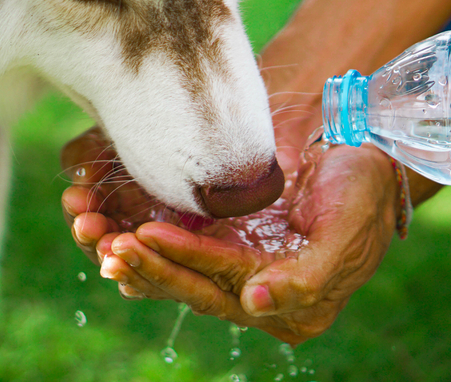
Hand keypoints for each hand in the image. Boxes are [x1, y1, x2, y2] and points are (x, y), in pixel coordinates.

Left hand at [61, 127, 401, 343]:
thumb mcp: (348, 233)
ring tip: (86, 225)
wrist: (362, 143)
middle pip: (185, 283)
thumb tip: (254, 307)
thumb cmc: (363, 188)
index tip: (139, 238)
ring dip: (128, 247)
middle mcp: (255, 290)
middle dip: (140, 261)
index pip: (220, 287)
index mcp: (288, 301)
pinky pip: (171, 238)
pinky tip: (103, 217)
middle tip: (100, 237)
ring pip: (170, 265)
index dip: (179, 264)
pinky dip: (137, 227)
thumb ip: (307, 278)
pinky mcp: (221, 232)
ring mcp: (235, 261)